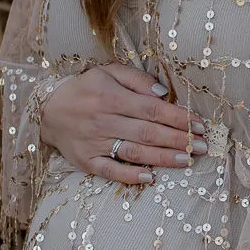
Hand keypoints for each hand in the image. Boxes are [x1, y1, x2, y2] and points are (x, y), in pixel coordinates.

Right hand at [39, 64, 205, 184]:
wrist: (47, 110)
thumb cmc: (84, 88)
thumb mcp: (107, 72)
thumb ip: (136, 79)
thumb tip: (163, 93)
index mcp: (111, 96)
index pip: (152, 109)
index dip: (178, 118)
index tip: (199, 125)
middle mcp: (103, 120)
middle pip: (148, 132)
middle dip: (179, 140)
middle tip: (202, 147)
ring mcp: (94, 143)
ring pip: (134, 152)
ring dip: (163, 158)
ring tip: (187, 160)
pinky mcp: (86, 161)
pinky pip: (111, 171)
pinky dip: (131, 176)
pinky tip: (151, 177)